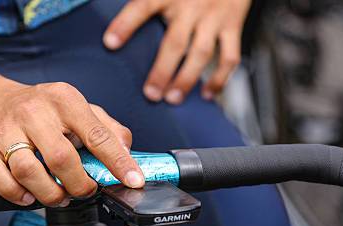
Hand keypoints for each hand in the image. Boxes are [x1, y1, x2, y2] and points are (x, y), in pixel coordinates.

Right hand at [0, 80, 143, 205]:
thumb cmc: (38, 108)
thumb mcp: (76, 108)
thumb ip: (107, 129)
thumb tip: (128, 154)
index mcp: (64, 100)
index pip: (97, 134)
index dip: (118, 162)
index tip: (133, 181)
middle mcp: (34, 112)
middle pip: (61, 158)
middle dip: (79, 184)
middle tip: (84, 190)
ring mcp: (5, 130)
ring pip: (28, 172)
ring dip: (49, 194)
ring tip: (59, 196)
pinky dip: (15, 194)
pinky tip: (28, 195)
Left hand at [103, 0, 251, 103]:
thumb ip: (147, 2)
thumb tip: (115, 28)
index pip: (143, 7)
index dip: (126, 24)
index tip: (110, 43)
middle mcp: (192, 5)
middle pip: (175, 42)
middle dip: (162, 71)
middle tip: (150, 94)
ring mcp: (213, 17)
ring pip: (201, 53)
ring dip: (186, 79)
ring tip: (172, 99)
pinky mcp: (232, 25)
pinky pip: (229, 57)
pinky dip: (220, 79)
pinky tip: (207, 94)